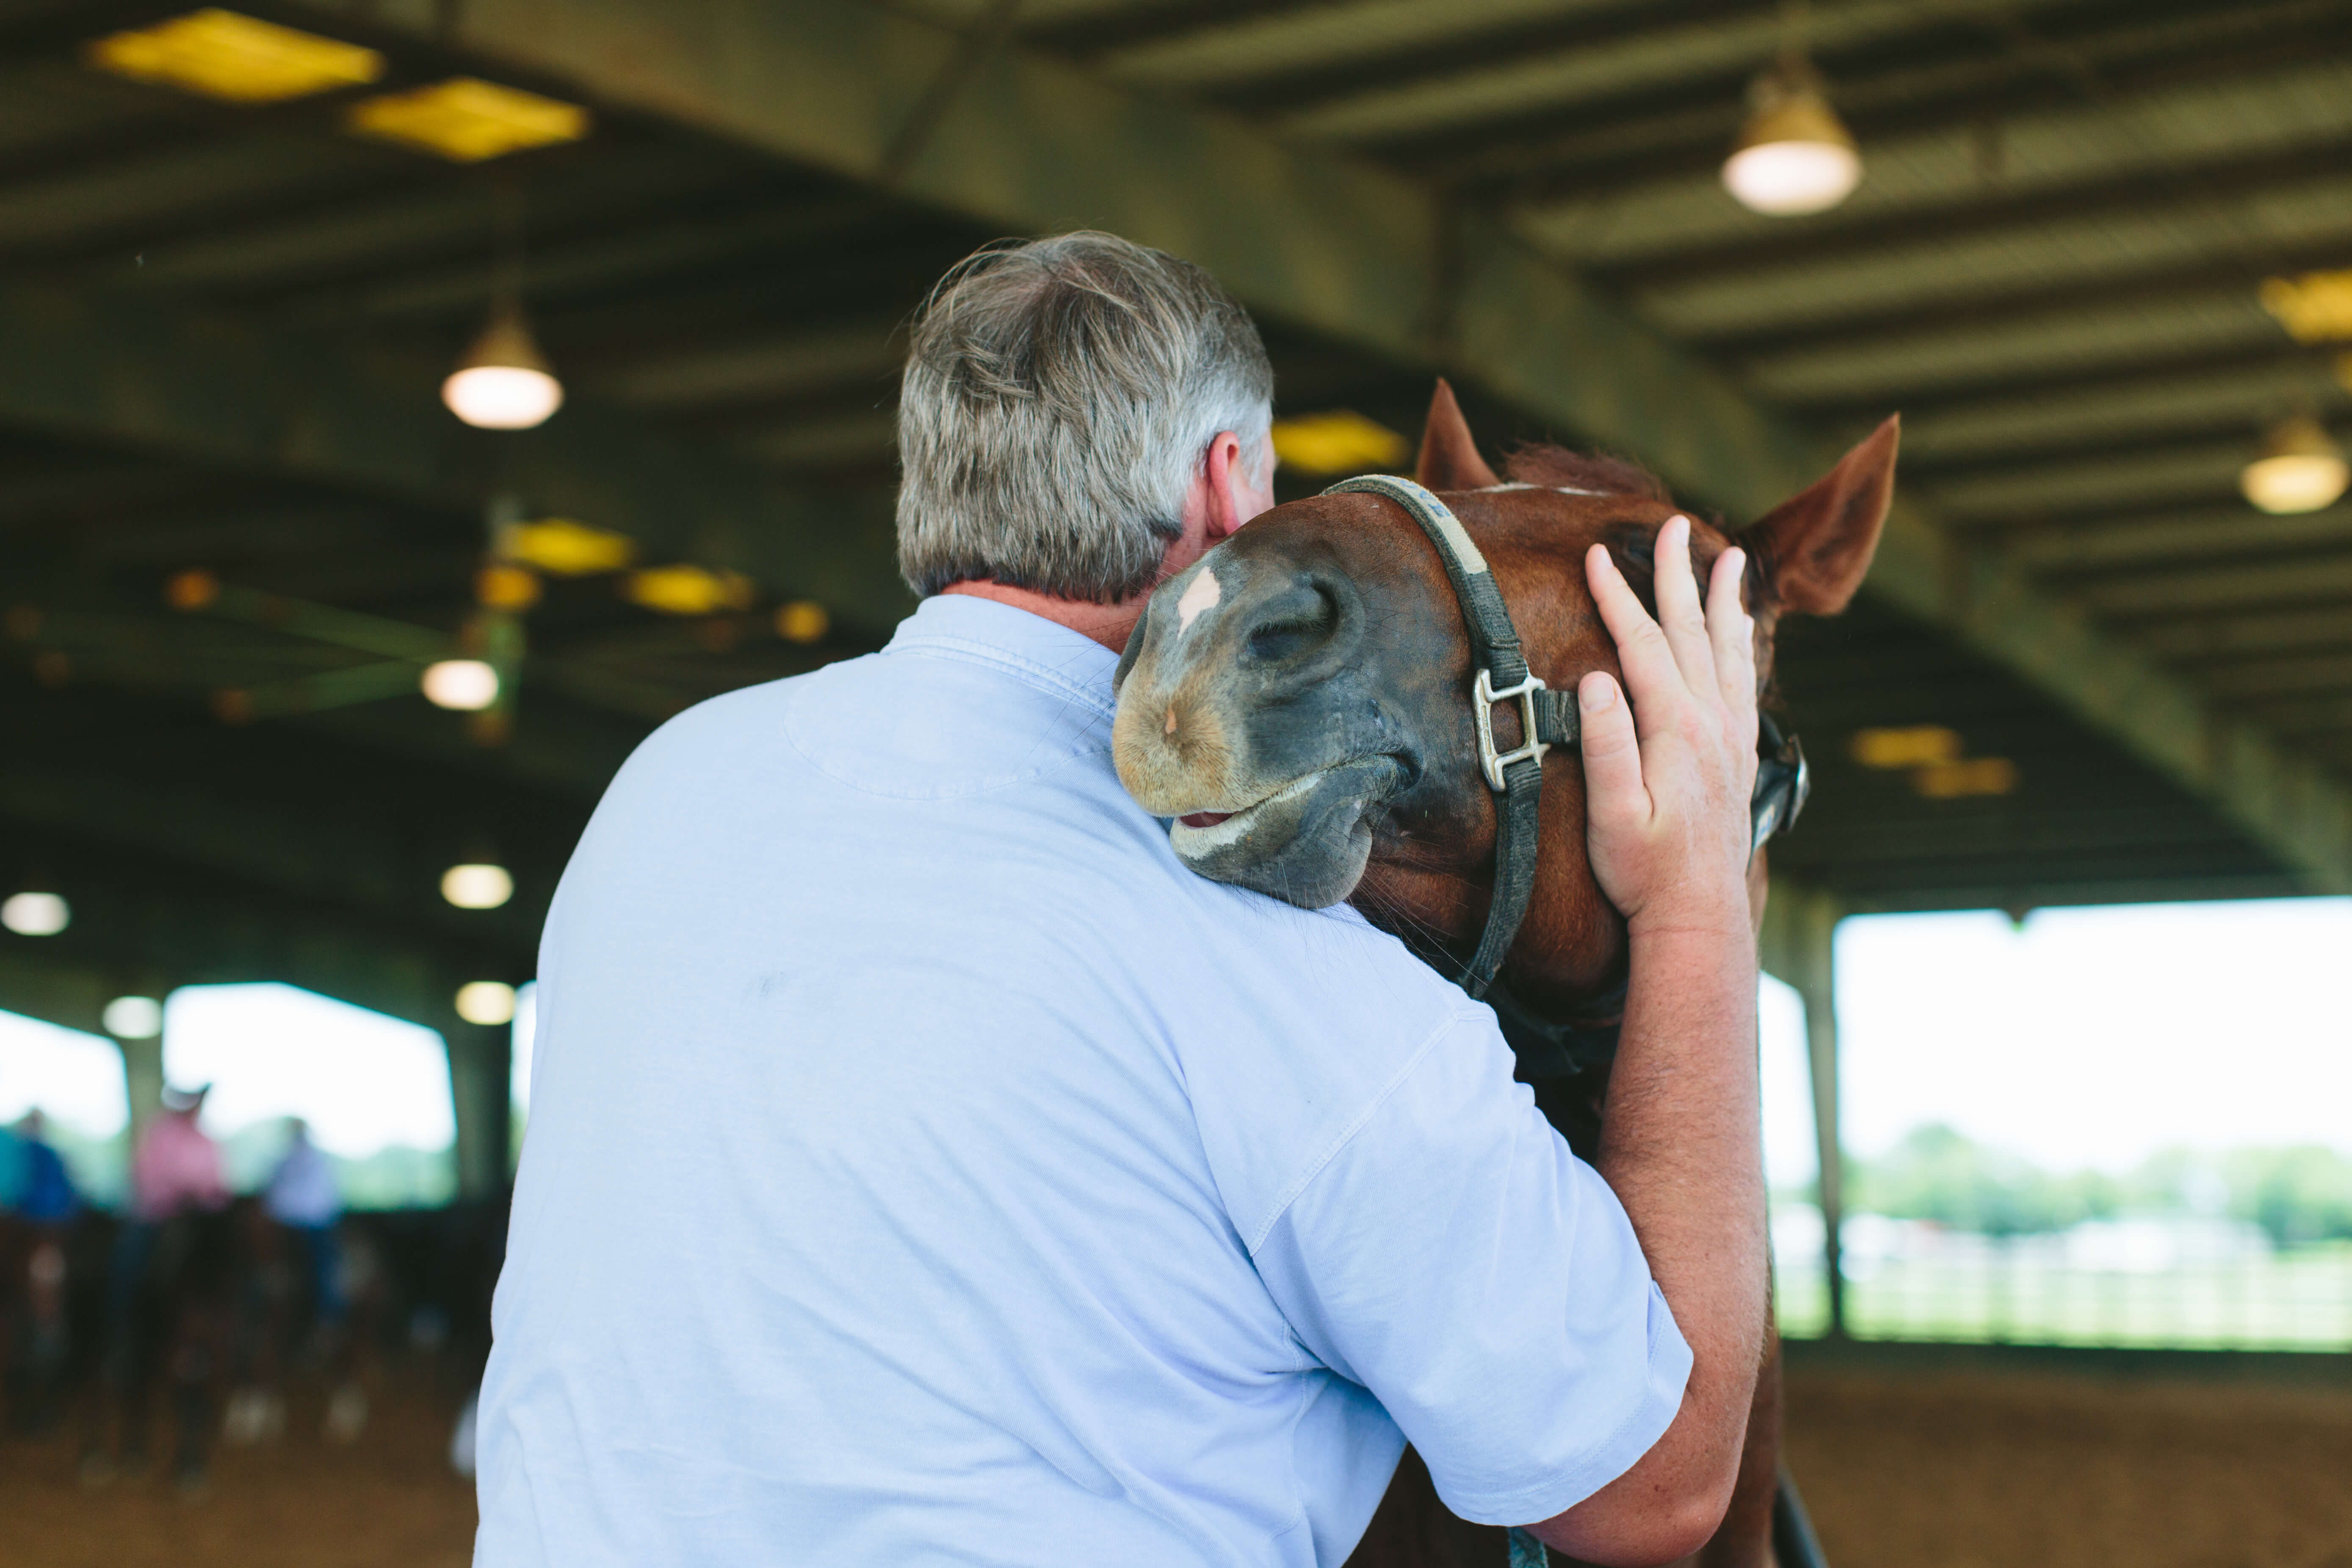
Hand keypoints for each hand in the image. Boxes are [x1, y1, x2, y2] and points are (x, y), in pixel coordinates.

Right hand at [1576, 515, 1759, 936]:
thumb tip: (1595, 680)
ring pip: (1728, 650)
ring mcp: (1731, 738)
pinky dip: (1739, 644)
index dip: (1618, 597)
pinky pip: (1742, 680)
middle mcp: (1712, 723)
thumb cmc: (1643, 870)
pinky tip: (1739, 633)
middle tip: (1673, 525)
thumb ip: (1608, 746)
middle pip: (1692, 631)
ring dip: (1724, 600)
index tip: (1595, 555)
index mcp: (1676, 728)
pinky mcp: (1739, 755)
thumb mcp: (1613, 814)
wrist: (1697, 914)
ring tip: (1729, 557)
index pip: (1643, 645)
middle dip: (1677, 575)